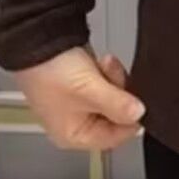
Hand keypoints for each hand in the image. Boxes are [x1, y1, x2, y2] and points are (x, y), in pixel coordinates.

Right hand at [15, 45, 145, 151]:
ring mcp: (80, 102)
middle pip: (117, 115)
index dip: (130, 120)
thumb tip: (139, 115)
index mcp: (74, 135)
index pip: (115, 138)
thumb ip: (117, 104)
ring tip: (103, 65)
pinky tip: (101, 61)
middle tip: (113, 78)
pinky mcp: (84, 83)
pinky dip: (108, 71)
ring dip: (114, 78)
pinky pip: (108, 82)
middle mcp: (77, 122)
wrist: (38, 39)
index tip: (140, 103)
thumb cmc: (48, 70)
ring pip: (115, 96)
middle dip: (119, 92)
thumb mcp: (89, 90)